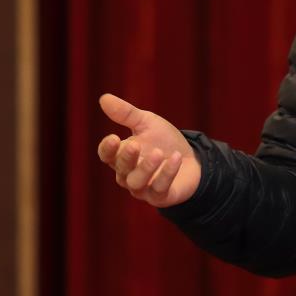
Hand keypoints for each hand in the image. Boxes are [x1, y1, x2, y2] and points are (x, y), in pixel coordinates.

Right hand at [95, 93, 201, 207]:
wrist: (191, 158)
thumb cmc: (164, 141)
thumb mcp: (147, 122)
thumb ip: (126, 113)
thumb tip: (103, 98)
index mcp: (121, 156)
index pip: (106, 155)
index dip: (107, 149)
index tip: (113, 137)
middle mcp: (128, 175)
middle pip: (120, 170)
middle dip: (127, 158)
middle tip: (136, 144)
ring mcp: (143, 188)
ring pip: (136, 183)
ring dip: (146, 168)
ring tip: (158, 153)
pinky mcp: (160, 197)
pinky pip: (160, 189)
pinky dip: (168, 173)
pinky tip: (176, 158)